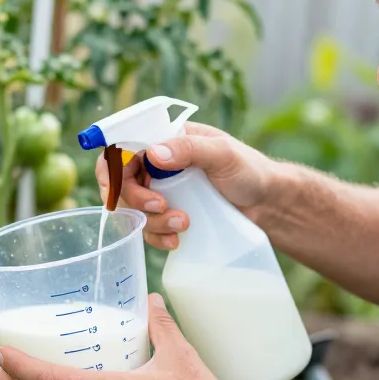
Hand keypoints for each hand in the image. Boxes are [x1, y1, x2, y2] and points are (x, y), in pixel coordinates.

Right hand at [94, 121, 273, 249]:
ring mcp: (160, 190)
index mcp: (165, 138)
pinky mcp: (167, 214)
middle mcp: (156, 163)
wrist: (267, 204)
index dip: (111, 166)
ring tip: (182, 224)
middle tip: (160, 207)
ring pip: (132, 208)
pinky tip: (176, 241)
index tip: (115, 187)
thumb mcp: (222, 154)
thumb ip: (189, 149)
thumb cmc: (249, 170)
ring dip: (150, 221)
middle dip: (135, 198)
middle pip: (120, 181)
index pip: (122, 146)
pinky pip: (147, 228)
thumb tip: (153, 153)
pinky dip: (156, 236)